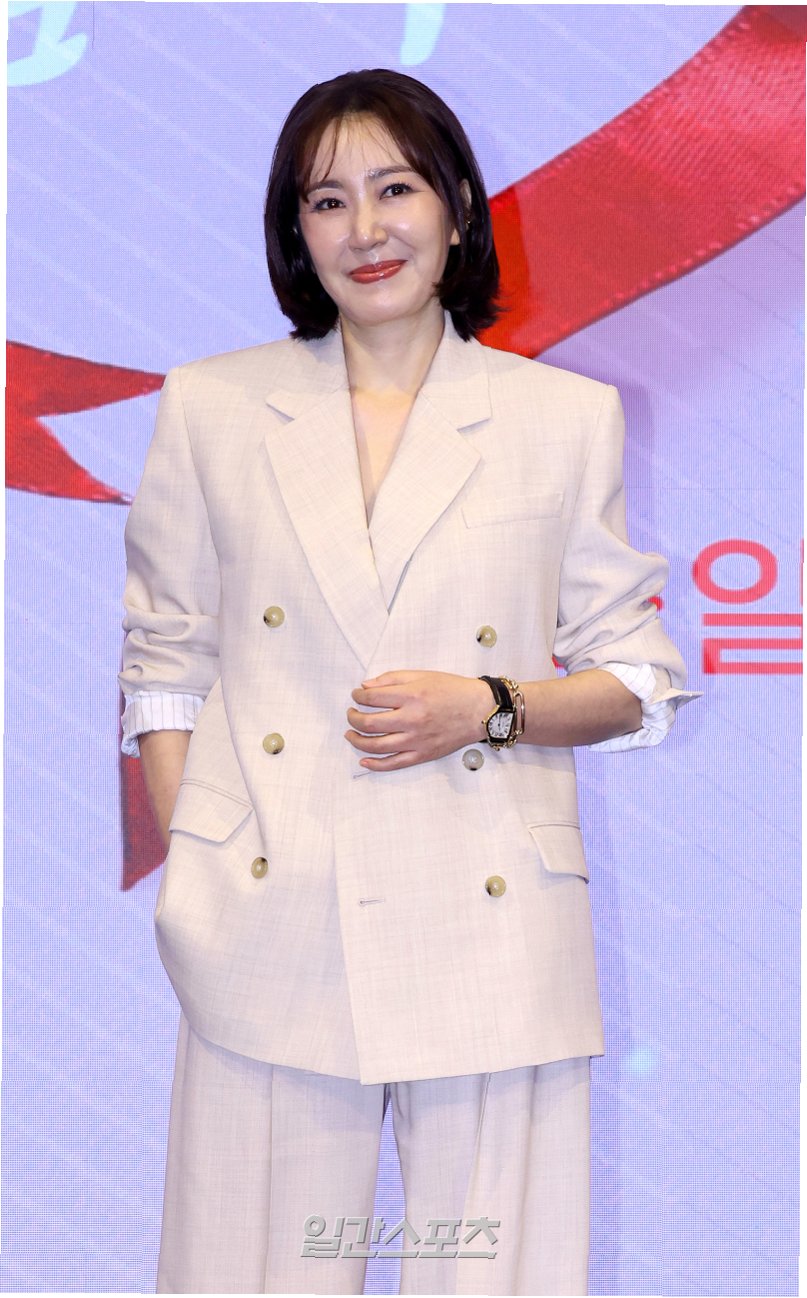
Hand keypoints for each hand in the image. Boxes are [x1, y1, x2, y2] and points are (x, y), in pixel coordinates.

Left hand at [345, 670, 491, 771]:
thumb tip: (365, 686)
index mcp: (412, 695)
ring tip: (351, 734)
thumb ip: (392, 678)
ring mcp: (417, 740)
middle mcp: (412, 719)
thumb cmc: (453, 690)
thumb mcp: (423, 675)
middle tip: (351, 713)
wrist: (480, 710)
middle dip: (353, 718)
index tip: (356, 695)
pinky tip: (364, 760)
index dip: (358, 696)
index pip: (372, 698)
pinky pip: (394, 763)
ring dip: (357, 740)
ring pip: (377, 745)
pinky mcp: (423, 754)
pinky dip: (375, 764)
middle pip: (369, 723)